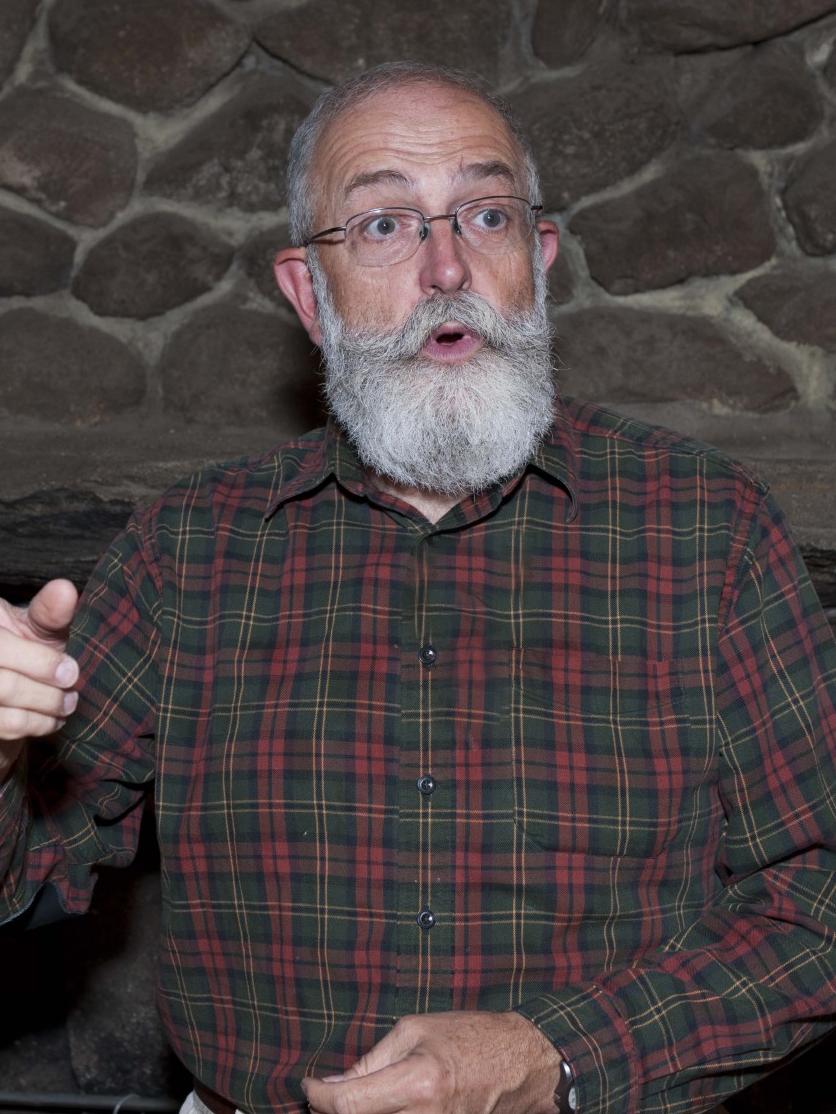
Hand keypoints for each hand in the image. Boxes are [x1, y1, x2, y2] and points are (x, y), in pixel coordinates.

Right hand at [0, 579, 79, 769]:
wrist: (12, 690)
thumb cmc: (27, 651)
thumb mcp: (39, 628)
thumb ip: (50, 612)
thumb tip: (65, 590)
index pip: (3, 649)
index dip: (40, 662)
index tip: (71, 671)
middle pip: (5, 685)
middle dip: (46, 692)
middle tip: (72, 693)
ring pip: (6, 709)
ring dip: (44, 711)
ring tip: (66, 705)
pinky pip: (6, 727)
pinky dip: (35, 725)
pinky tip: (52, 720)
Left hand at [302, 1010, 561, 1113]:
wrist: (520, 1064)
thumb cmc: (470, 1037)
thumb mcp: (415, 1030)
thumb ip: (371, 1061)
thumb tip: (333, 1084)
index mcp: (418, 1084)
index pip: (349, 1103)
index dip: (318, 1097)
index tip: (308, 1086)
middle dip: (331, 1112)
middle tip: (322, 1097)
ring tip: (348, 1102)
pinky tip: (375, 1108)